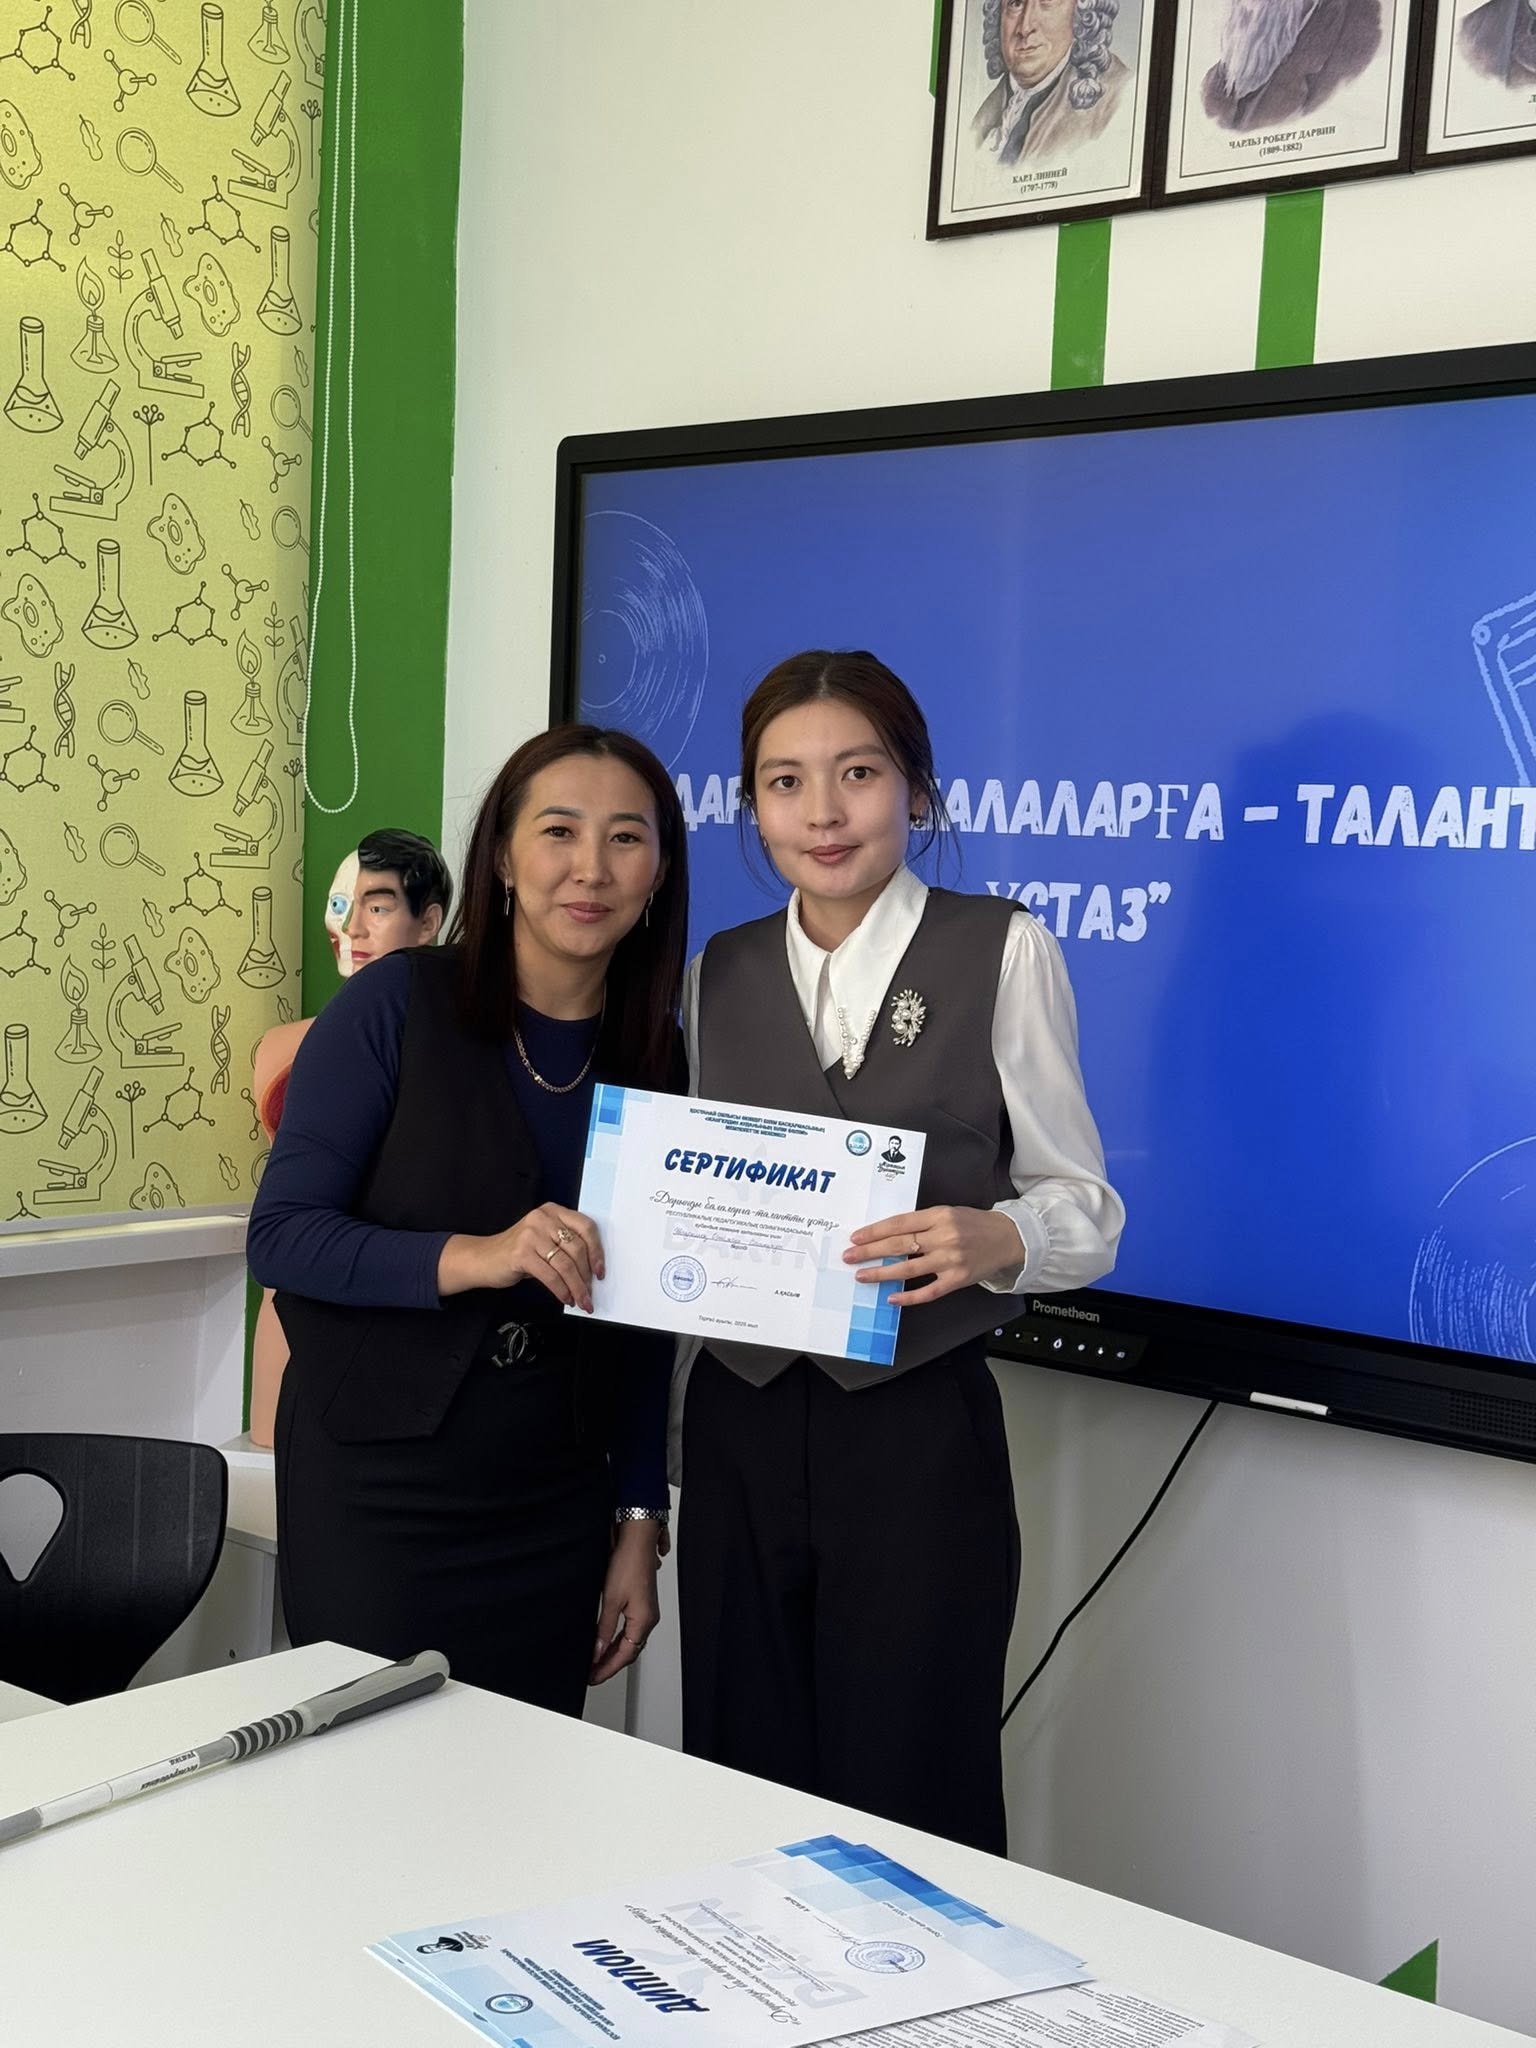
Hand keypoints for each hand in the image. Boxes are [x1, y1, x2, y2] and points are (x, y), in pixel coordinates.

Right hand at [437, 1204, 604, 1310]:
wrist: (484, 1258)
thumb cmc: (519, 1252)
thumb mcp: (545, 1240)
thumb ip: (566, 1247)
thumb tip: (591, 1272)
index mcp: (553, 1211)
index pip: (586, 1227)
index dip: (597, 1251)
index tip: (600, 1271)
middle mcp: (543, 1219)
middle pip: (577, 1248)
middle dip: (586, 1276)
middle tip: (590, 1294)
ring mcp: (531, 1234)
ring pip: (566, 1264)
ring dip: (577, 1287)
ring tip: (581, 1300)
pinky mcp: (521, 1254)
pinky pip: (550, 1275)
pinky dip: (561, 1290)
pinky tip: (565, 1298)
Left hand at [590, 1522, 660, 1685]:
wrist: (638, 1539)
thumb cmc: (629, 1563)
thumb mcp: (610, 1600)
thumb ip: (603, 1629)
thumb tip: (597, 1651)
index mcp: (643, 1621)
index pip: (624, 1656)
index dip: (607, 1669)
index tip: (592, 1677)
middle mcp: (648, 1618)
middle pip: (629, 1651)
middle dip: (610, 1664)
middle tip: (592, 1673)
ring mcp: (646, 1611)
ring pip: (630, 1641)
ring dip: (614, 1652)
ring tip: (596, 1661)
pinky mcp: (642, 1603)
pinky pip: (631, 1629)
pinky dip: (618, 1639)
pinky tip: (607, 1640)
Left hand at [844, 1205, 1024, 1306]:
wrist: (1007, 1238)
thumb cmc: (974, 1224)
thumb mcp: (948, 1213)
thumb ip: (922, 1222)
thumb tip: (888, 1234)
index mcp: (939, 1216)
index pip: (899, 1223)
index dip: (875, 1231)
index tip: (856, 1237)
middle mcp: (944, 1237)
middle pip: (899, 1245)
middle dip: (870, 1251)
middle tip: (850, 1257)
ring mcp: (950, 1260)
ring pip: (909, 1268)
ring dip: (882, 1273)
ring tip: (862, 1276)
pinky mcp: (957, 1280)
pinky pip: (928, 1291)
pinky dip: (909, 1296)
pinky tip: (891, 1298)